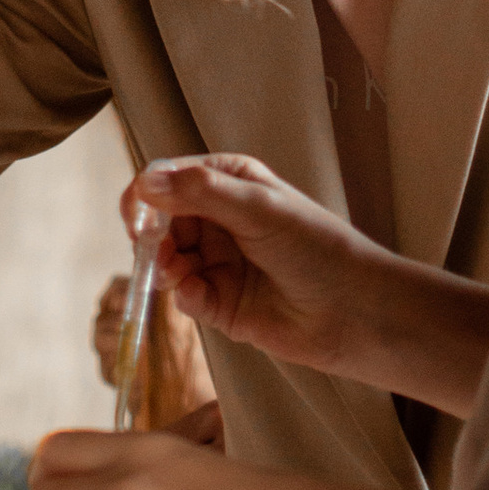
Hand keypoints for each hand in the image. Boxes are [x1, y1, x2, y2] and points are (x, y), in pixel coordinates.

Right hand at [128, 154, 400, 381]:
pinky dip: (184, 295)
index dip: (146, 195)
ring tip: (175, 273)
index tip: (136, 216)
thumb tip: (146, 183)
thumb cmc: (315, 246)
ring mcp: (219, 262)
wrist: (352, 310)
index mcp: (229, 183)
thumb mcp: (258, 207)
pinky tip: (197, 295)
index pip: (171, 179)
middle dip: (152, 235)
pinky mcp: (220, 304)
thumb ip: (201, 192)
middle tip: (153, 248)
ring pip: (167, 259)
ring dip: (164, 266)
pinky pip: (185, 296)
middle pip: (162, 221)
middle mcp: (220, 219)